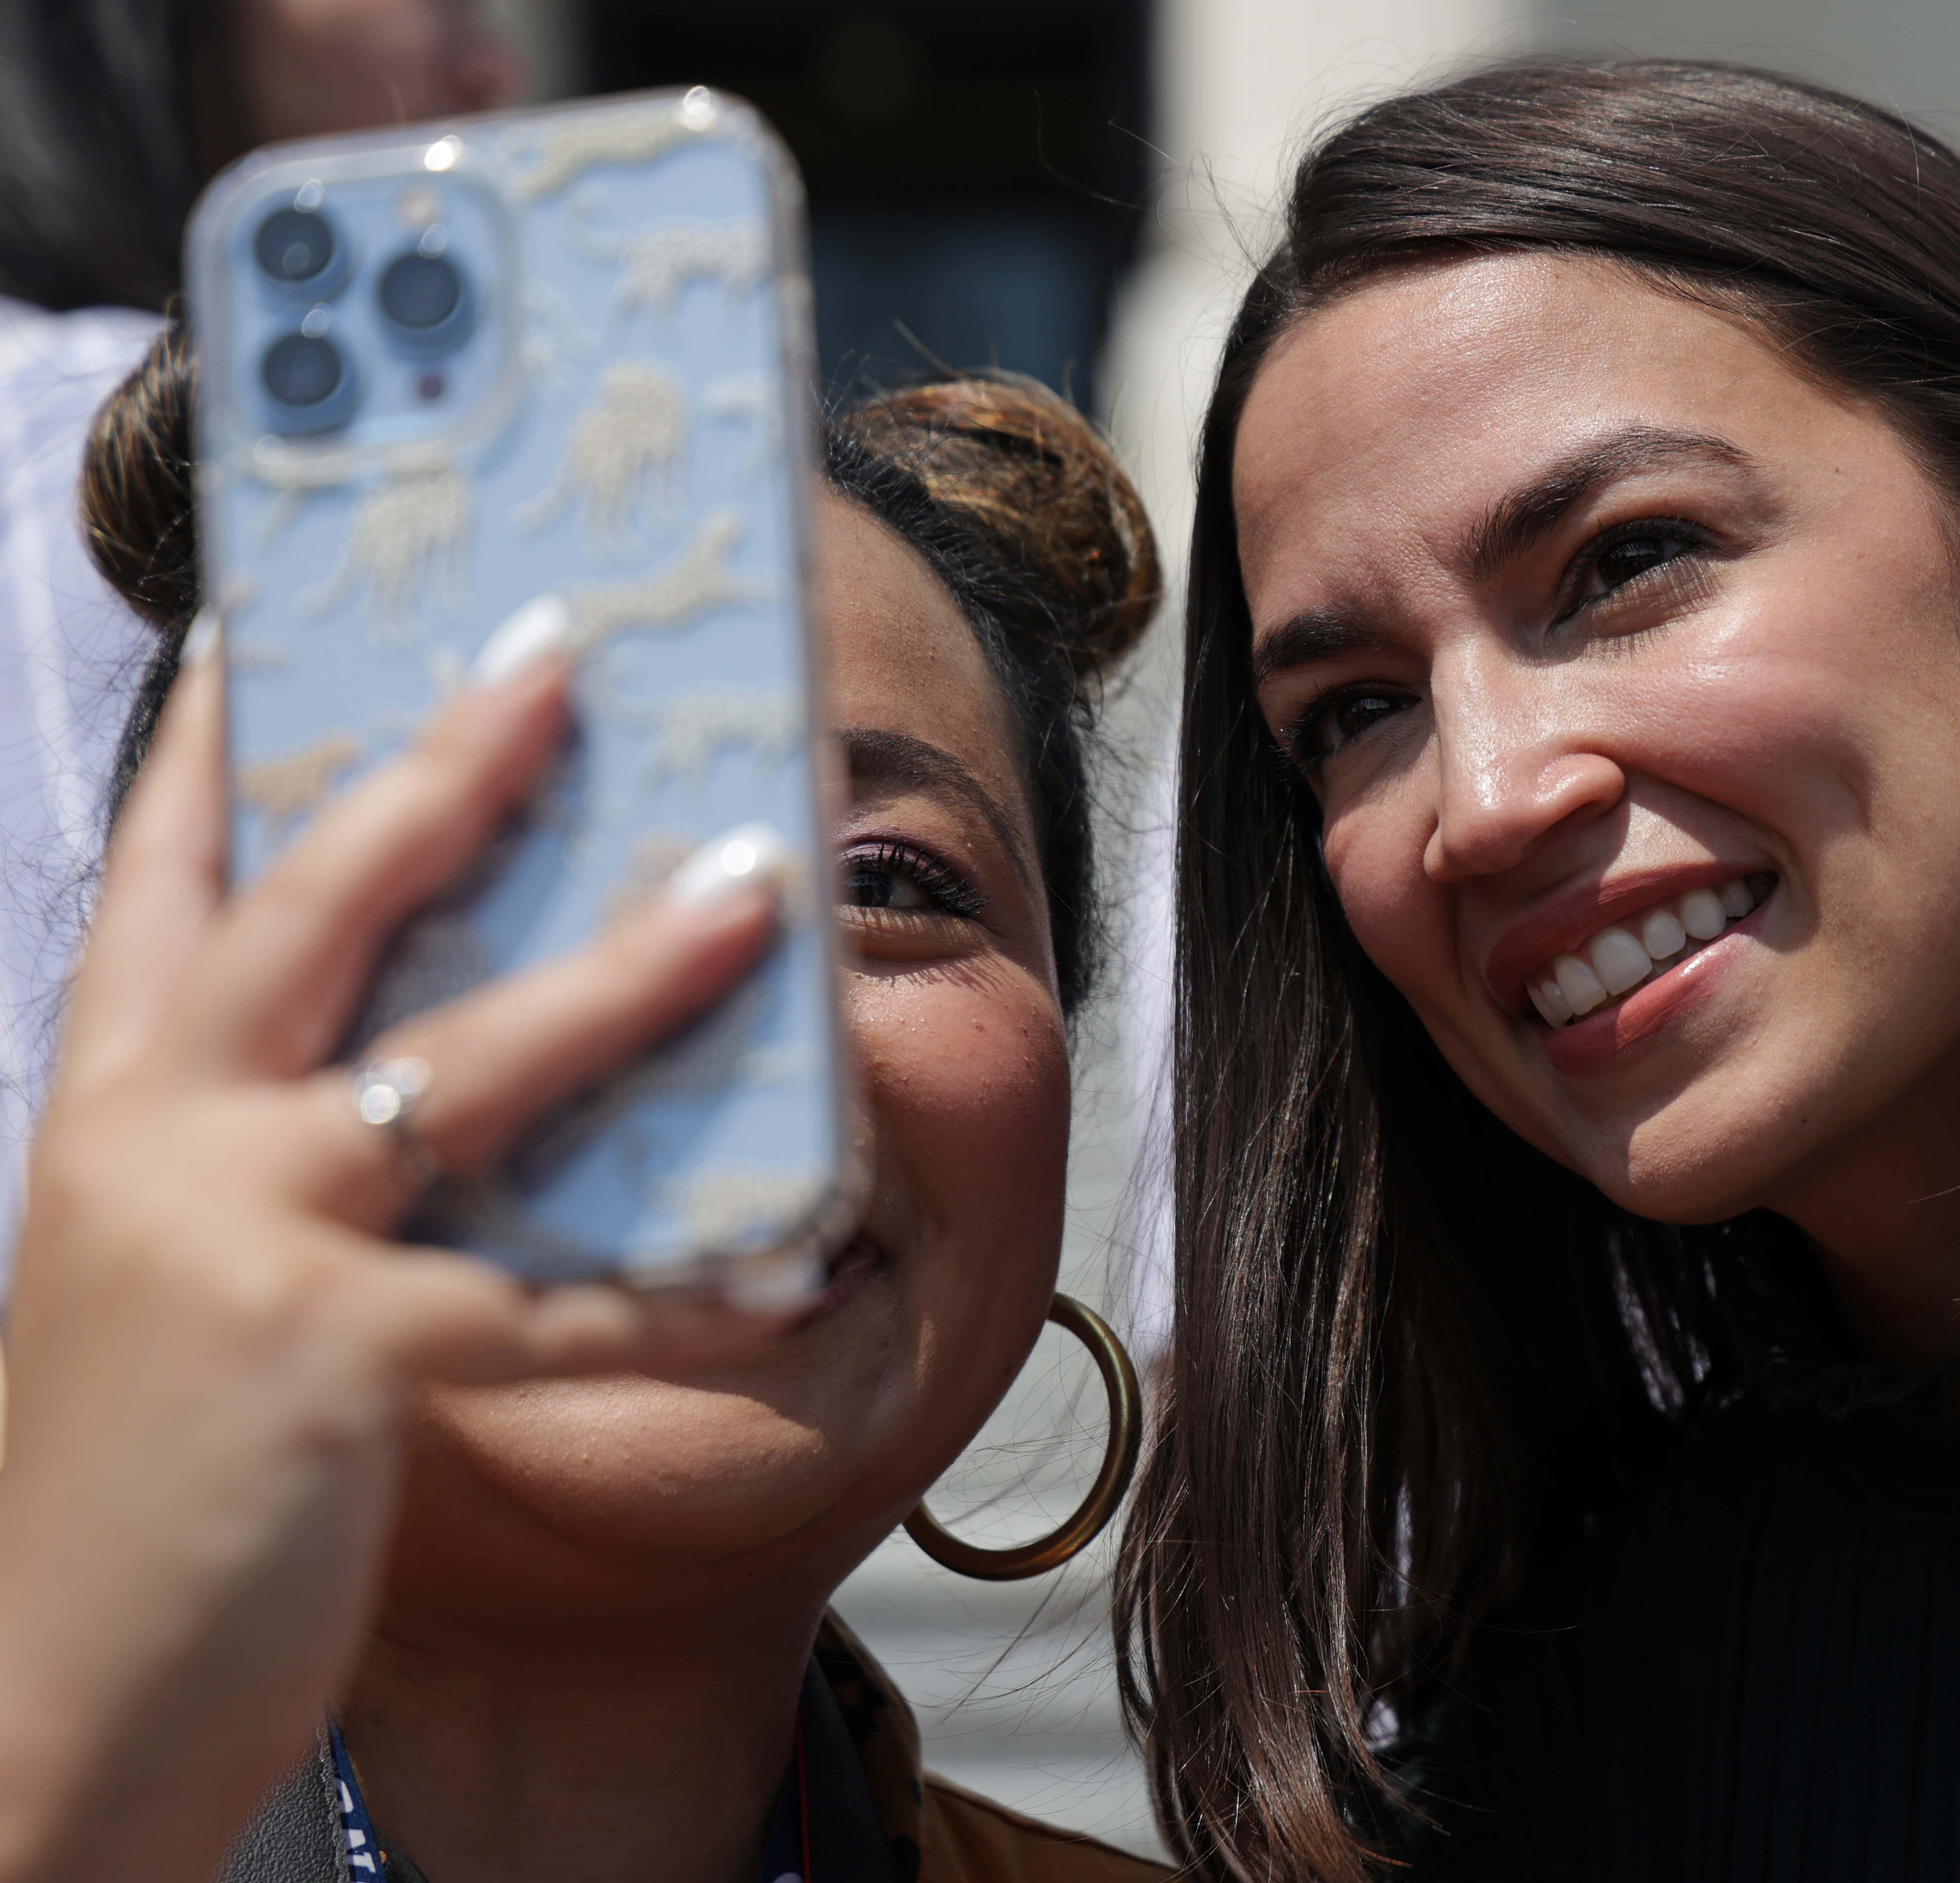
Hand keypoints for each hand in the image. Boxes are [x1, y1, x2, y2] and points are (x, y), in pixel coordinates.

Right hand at [0, 634, 793, 1881]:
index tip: (265, 626)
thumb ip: (256, 1162)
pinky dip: (689, 1295)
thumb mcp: (157, 1281)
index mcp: (109, 1111)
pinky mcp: (336, 1367)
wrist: (40, 1707)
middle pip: (322, 908)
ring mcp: (247, 1246)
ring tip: (760, 895)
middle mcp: (162, 1146)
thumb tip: (414, 1069)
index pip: (160, 881)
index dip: (213, 746)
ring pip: (474, 1067)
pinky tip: (796, 1269)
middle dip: (445, 766)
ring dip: (631, 978)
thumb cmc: (125, 1486)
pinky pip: (564, 1311)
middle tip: (556, 650)